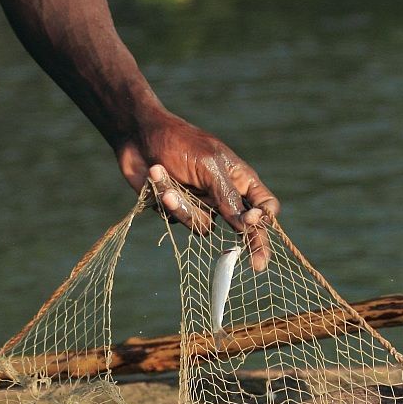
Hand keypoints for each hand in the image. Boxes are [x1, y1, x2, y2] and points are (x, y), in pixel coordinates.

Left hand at [116, 111, 279, 271]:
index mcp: (239, 178)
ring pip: (204, 227)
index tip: (255, 225)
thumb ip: (227, 197)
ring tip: (168, 188)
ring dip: (185, 209)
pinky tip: (158, 180)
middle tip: (259, 266)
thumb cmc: (178, 142)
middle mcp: (224, 195)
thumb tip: (246, 224)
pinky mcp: (180, 211)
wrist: (138, 137)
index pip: (264, 204)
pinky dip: (168, 205)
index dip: (264, 218)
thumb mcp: (208, 166)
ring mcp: (202, 205)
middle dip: (251, 244)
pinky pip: (181, 222)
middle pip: (245, 227)